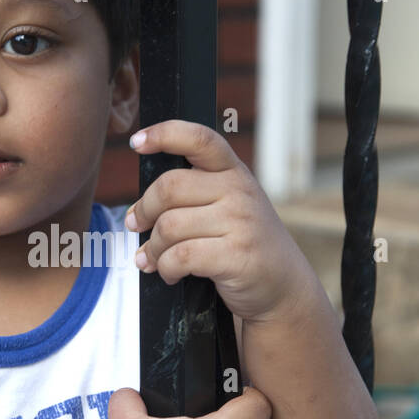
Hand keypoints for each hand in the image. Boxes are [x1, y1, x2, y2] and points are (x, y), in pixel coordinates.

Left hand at [125, 119, 313, 323]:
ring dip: (152, 248)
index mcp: (233, 171)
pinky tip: (171, 273)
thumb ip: (191, 197)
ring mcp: (240, 222)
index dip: (164, 134)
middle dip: (143, 210)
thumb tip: (136, 212)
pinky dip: (166, 268)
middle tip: (136, 225)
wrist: (283, 284)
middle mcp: (238, 190)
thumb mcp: (228, 206)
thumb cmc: (243, 244)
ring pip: (169, 226)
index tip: (137, 142)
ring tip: (152, 259)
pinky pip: (180, 257)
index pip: (199, 139)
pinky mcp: (236, 255)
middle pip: (169, 187)